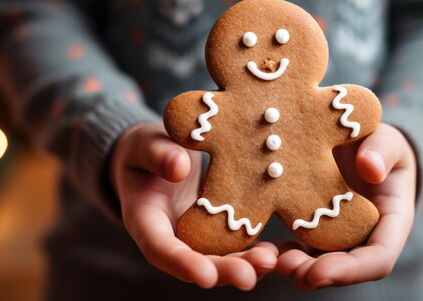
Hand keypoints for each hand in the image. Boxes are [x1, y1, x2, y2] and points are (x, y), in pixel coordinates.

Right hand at [110, 122, 277, 289]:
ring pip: (219, 258)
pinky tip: (277, 250)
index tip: (206, 276)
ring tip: (270, 261)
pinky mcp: (216, 230)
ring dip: (244, 264)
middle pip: (195, 262)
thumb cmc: (146, 149)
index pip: (160, 249)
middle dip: (223, 271)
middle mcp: (170, 237)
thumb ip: (157, 154)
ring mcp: (195, 237)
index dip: (182, 264)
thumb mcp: (145, 145)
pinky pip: (235, 245)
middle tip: (248, 277)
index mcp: (145, 220)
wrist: (158, 154)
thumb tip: (179, 168)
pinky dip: (254, 250)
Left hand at [276, 123, 416, 288]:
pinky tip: (265, 249)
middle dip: (318, 274)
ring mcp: (343, 237)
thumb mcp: (387, 139)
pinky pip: (304, 248)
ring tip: (273, 261)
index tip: (319, 272)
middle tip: (288, 269)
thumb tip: (370, 169)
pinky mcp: (319, 230)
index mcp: (393, 221)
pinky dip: (287, 252)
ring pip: (322, 262)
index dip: (350, 270)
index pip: (379, 258)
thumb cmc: (379, 142)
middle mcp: (368, 237)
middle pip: (347, 268)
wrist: (359, 144)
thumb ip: (382, 150)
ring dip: (299, 267)